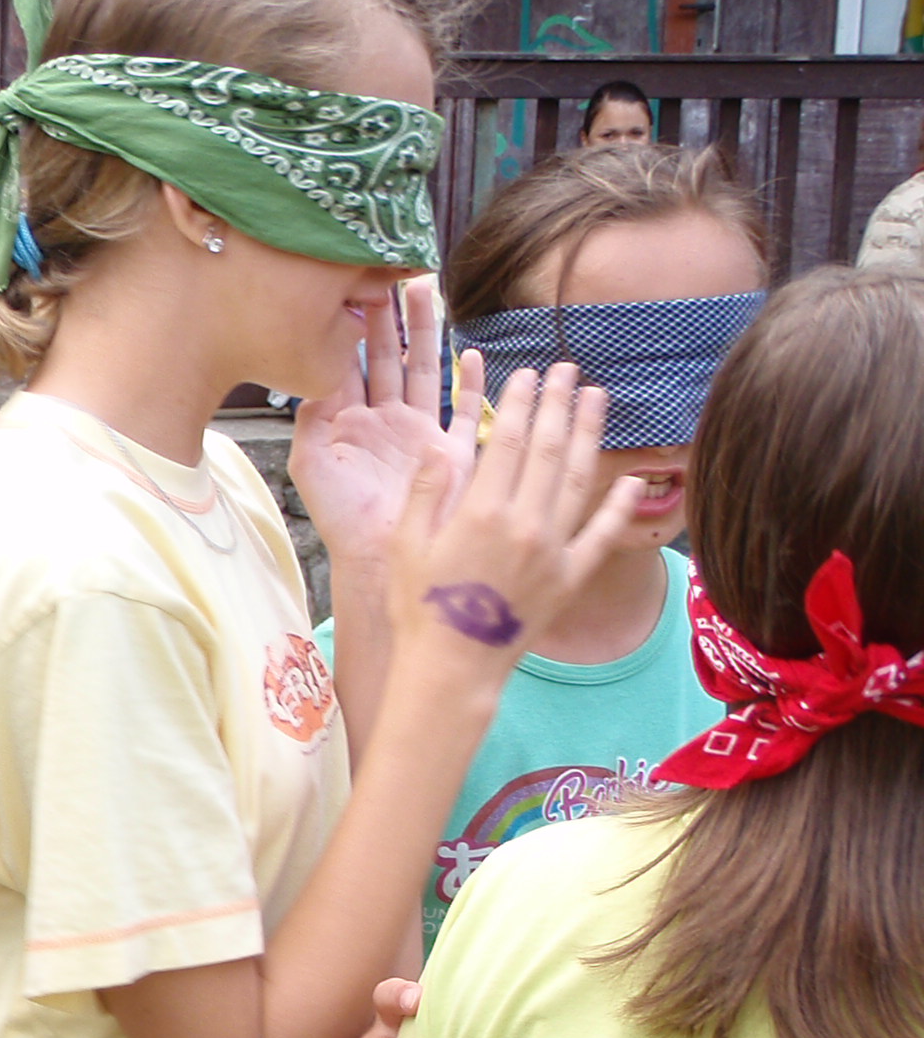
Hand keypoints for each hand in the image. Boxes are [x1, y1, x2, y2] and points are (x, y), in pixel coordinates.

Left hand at [291, 279, 481, 566]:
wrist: (377, 554)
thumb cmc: (339, 517)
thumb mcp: (311, 465)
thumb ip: (311, 419)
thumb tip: (317, 375)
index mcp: (350, 421)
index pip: (351, 362)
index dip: (352, 327)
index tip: (355, 287)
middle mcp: (386, 420)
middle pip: (390, 355)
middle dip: (392, 317)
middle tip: (395, 274)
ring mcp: (419, 432)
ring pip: (426, 369)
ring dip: (428, 333)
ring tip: (429, 292)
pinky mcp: (450, 451)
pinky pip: (465, 410)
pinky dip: (472, 383)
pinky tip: (475, 353)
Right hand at [387, 361, 639, 675]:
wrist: (452, 667)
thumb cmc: (418, 608)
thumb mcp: (405, 543)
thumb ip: (426, 491)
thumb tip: (440, 443)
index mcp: (479, 511)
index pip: (505, 441)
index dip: (518, 403)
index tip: (526, 375)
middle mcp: (524, 523)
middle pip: (546, 449)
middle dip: (557, 403)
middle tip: (568, 369)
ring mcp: (552, 550)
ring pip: (578, 479)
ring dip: (589, 435)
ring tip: (598, 399)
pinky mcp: (570, 577)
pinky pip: (602, 534)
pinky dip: (621, 506)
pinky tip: (633, 480)